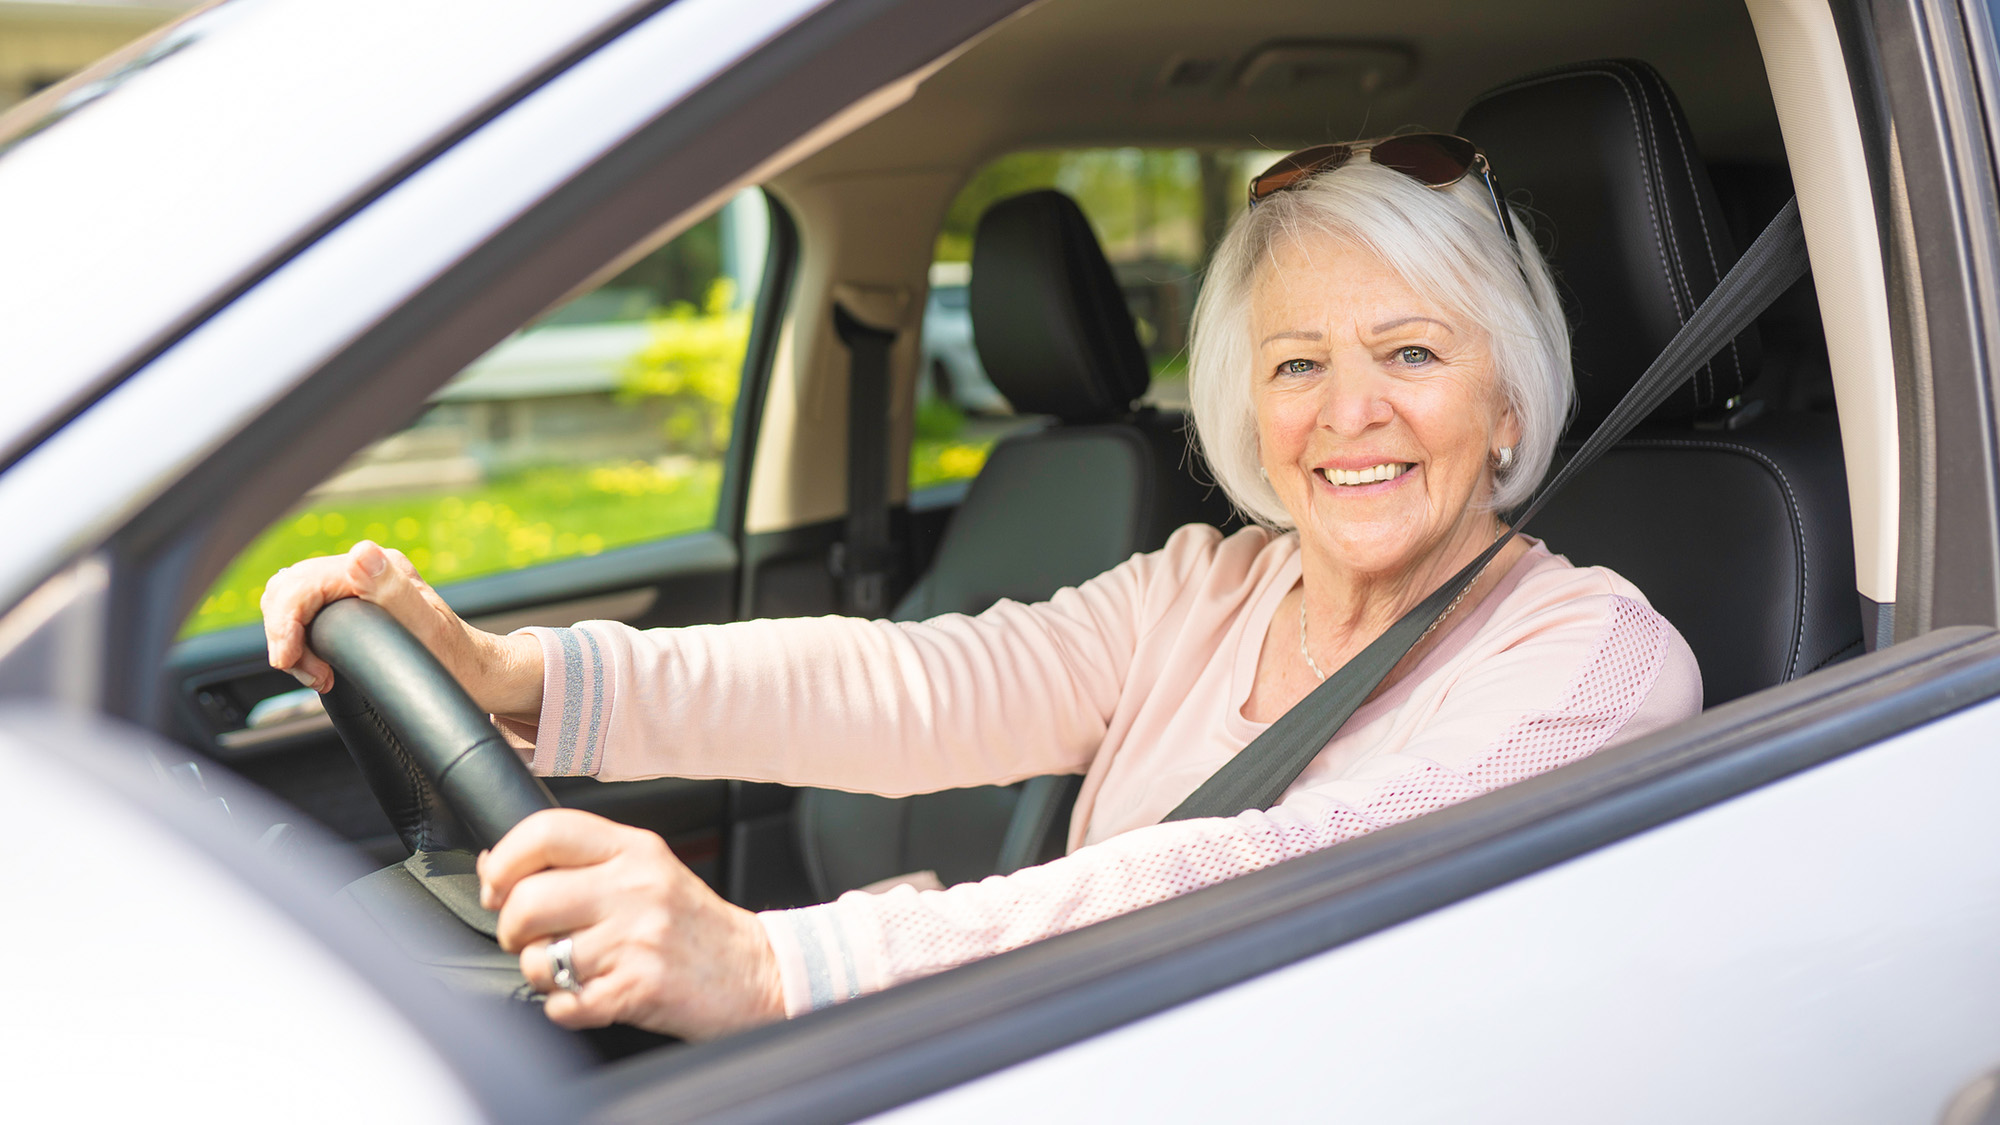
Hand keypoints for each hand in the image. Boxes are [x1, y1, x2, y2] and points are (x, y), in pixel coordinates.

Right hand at [260, 540, 542, 719]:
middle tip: (314, 675)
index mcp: (380, 568)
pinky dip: (299, 638)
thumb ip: (394, 592)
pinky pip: (304, 611)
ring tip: (318, 673)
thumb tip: (361, 555)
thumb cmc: (459, 658)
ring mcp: (358, 585)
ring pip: (291, 599)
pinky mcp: (352, 604)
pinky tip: (319, 664)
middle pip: (289, 589)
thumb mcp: (428, 629)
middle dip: (285, 634)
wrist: (477, 673)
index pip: (303, 584)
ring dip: (290, 637)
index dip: (286, 624)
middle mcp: (367, 570)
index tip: (291, 662)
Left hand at [479, 808, 784, 1039]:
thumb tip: (495, 864)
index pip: (546, 832)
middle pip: (528, 900)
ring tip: (574, 970)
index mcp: (635, 849)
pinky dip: (566, 1009)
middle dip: (513, 930)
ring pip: (540, 959)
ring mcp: (638, 938)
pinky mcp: (638, 987)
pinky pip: (562, 1004)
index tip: (497, 885)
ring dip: (543, 975)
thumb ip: (581, 863)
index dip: (504, 860)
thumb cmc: (693, 926)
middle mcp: (636, 887)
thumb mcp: (648, 871)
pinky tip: (592, 996)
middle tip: (529, 939)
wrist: (757, 972)